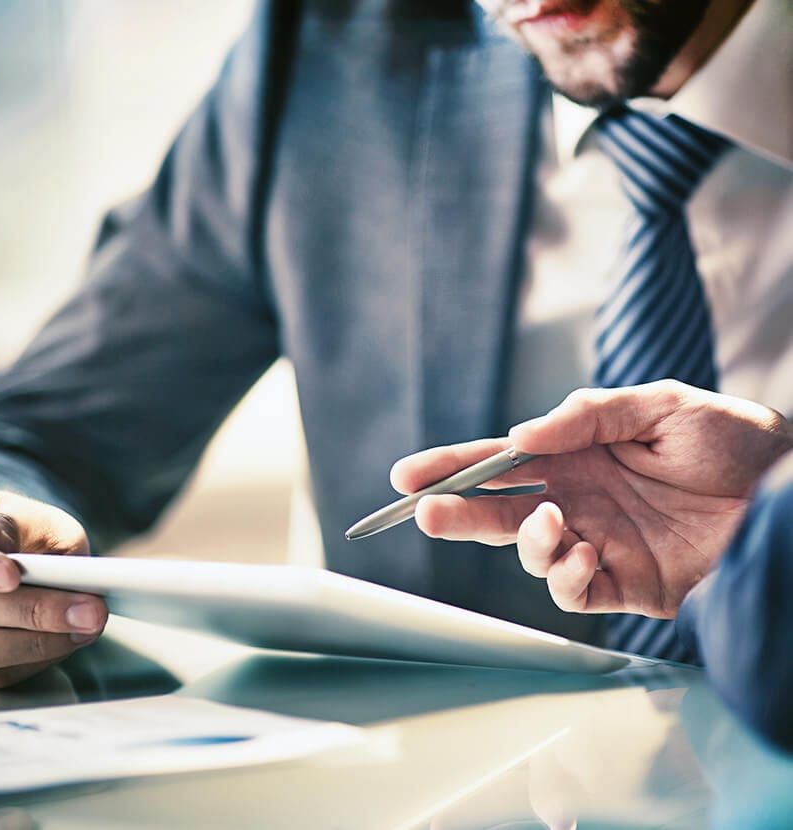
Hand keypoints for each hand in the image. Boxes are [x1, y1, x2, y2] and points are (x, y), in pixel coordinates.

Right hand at [0, 490, 107, 687]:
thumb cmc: (18, 528)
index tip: (12, 574)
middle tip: (89, 608)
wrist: (18, 555)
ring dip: (36, 641)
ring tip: (88, 624)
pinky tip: (70, 640)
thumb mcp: (24, 512)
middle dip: (29, 610)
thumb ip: (7, 523)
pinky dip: (33, 660)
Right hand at [390, 381, 792, 616]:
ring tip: (551, 522)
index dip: (453, 467)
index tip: (408, 475)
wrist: (788, 489)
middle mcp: (578, 500)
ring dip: (526, 542)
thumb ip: (587, 415)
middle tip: (425, 513)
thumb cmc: (730, 438)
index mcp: (576, 455)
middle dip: (457, 513)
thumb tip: (520, 437)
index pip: (500, 462)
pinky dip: (566, 578)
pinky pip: (577, 592)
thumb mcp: (658, 406)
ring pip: (531, 555)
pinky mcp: (627, 584)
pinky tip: (582, 553)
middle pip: (499, 512)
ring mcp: (599, 543)